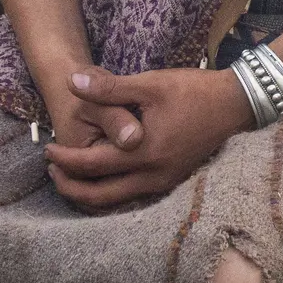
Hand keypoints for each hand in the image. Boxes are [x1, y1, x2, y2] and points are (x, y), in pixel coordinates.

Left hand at [44, 67, 248, 209]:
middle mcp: (152, 176)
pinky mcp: (172, 180)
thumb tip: (71, 81)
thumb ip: (108, 88)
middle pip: (99, 197)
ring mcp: (164, 182)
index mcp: (143, 153)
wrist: (235, 104)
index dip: (64, 159)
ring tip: (73, 176)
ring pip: (117, 201)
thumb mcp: (149, 85)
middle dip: (71, 187)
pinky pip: (133, 196)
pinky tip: (105, 177)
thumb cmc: (193, 91)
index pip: (90, 165)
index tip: (47, 149)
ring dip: (90, 193)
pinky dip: (112, 192)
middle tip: (53, 171)